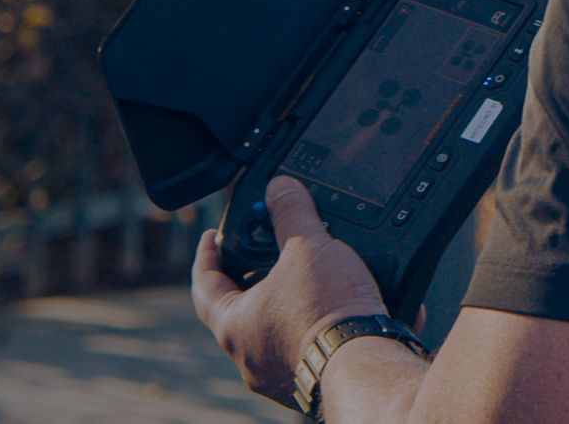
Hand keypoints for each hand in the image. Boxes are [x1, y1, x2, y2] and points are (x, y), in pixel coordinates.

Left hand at [192, 175, 389, 403]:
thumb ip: (290, 212)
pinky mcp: (311, 381)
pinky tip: (350, 306)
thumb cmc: (326, 313)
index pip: (204, 283)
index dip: (207, 254)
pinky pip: (312, 345)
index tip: (212, 236)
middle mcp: (249, 355)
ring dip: (292, 303)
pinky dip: (325, 324)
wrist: (364, 363)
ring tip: (315, 276)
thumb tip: (280, 188)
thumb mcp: (307, 246)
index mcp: (233, 324)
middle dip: (257, 277)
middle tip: (269, 252)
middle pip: (241, 307)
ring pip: (277, 329)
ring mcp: (279, 373)